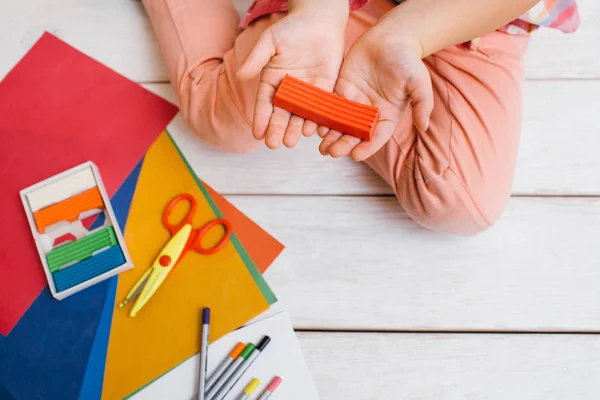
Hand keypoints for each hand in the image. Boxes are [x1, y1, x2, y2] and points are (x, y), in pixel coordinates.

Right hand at [237, 9, 345, 148]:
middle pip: (282, 114)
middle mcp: (289, 91)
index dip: (261, 118)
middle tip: (274, 144)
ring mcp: (308, 92)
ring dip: (296, 129)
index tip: (258, 133)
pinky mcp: (326, 89)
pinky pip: (321, 107)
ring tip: (291, 141)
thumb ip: (256, 59)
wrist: (320, 19)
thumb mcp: (270, 41)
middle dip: (277, 129)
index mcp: (272, 81)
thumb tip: (241, 75)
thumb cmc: (292, 27)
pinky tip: (315, 131)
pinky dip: (318, 119)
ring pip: (300, 114)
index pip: (265, 103)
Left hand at [318, 30, 433, 161]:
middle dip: (343, 144)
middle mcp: (370, 112)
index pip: (376, 137)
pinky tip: (315, 124)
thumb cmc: (408, 59)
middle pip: (355, 134)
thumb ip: (422, 104)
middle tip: (332, 152)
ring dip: (331, 135)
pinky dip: (323, 116)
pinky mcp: (342, 89)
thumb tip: (424, 127)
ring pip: (341, 123)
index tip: (355, 156)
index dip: (366, 147)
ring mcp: (355, 101)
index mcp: (388, 115)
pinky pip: (331, 106)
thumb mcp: (420, 82)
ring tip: (321, 146)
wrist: (392, 36)